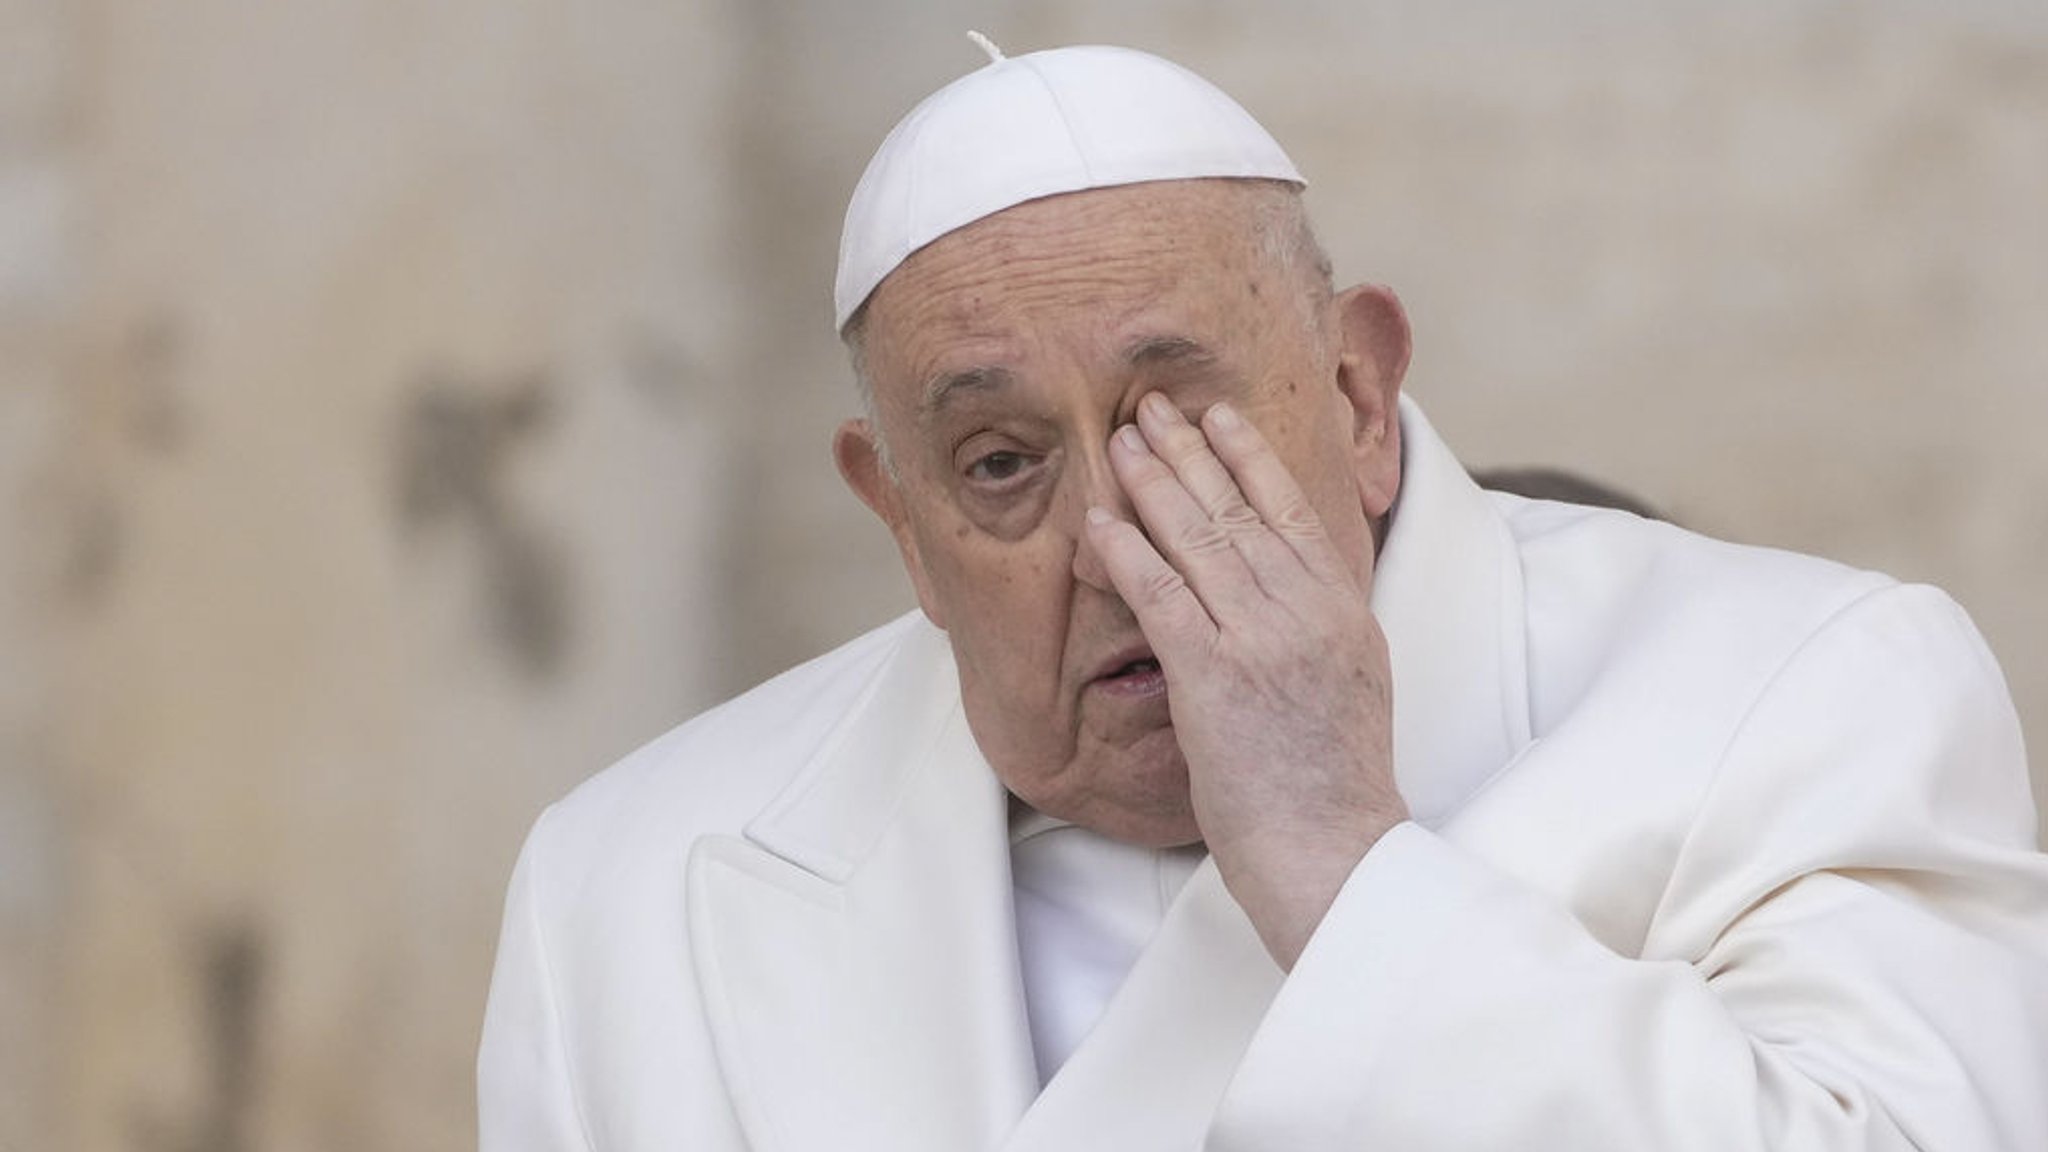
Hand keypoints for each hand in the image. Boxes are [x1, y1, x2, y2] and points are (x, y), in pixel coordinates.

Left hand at [1084, 393, 1407, 968]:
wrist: (1336, 853)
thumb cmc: (1335, 789)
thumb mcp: (1351, 685)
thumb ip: (1318, 628)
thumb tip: (1283, 595)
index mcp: (1343, 612)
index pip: (1292, 511)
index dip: (1250, 457)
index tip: (1220, 417)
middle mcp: (1306, 611)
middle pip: (1239, 508)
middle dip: (1189, 450)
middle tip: (1150, 406)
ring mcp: (1261, 639)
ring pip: (1198, 538)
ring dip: (1152, 482)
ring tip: (1118, 441)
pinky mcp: (1215, 675)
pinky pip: (1161, 594)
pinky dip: (1127, 550)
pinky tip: (1099, 520)